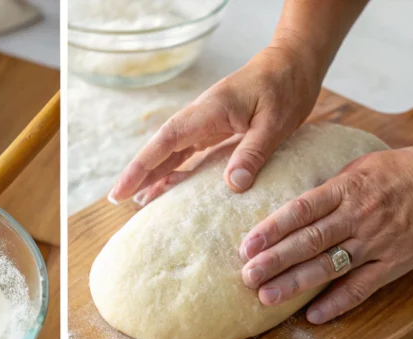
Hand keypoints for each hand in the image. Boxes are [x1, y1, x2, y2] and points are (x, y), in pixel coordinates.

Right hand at [109, 43, 322, 203]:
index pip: (166, 141)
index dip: (142, 167)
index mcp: (209, 112)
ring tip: (138, 201)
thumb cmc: (286, 87)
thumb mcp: (275, 122)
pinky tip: (167, 188)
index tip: (123, 189)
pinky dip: (175, 171)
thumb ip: (252, 152)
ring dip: (154, 174)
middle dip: (139, 173)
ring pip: (171, 152)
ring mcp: (206, 124)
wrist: (293, 63)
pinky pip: (188, 154)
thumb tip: (232, 186)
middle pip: (161, 148)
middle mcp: (201, 118)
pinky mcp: (215, 130)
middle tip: (118, 200)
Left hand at [239, 143, 412, 323]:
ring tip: (267, 297)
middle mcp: (359, 215)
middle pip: (310, 240)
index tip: (247, 246)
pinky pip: (361, 286)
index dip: (272, 229)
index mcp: (348, 187)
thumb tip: (287, 207)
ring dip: (296, 284)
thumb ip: (327, 189)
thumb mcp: (362, 166)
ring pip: (330, 265)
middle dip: (275, 260)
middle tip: (247, 277)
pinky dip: (337, 303)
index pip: (302, 210)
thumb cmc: (401, 172)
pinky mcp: (393, 262)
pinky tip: (313, 315)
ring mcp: (377, 241)